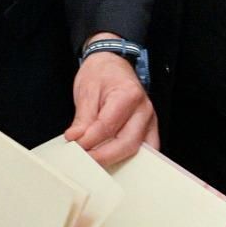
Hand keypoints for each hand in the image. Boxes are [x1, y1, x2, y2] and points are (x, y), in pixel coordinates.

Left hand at [65, 46, 157, 165]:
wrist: (113, 64)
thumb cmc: (101, 74)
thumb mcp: (87, 91)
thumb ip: (83, 118)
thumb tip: (76, 139)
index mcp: (129, 95)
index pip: (108, 126)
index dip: (90, 140)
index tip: (75, 146)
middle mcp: (144, 110)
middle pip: (127, 143)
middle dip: (104, 156)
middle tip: (84, 160)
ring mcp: (150, 121)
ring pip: (138, 150)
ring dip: (117, 160)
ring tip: (95, 162)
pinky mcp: (149, 129)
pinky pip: (143, 150)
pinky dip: (129, 158)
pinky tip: (112, 161)